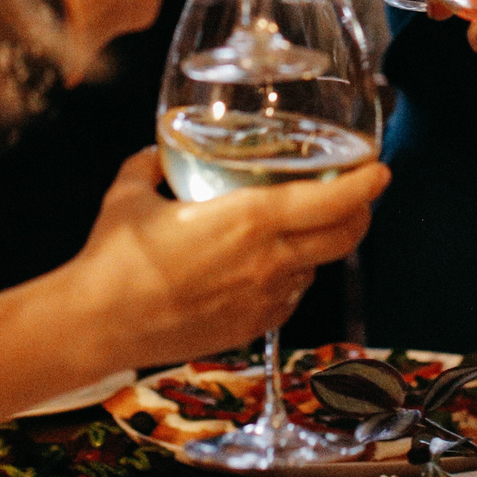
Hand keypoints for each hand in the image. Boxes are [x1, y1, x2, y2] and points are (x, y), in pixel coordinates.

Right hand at [59, 148, 387, 364]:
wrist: (98, 325)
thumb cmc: (114, 256)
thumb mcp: (131, 192)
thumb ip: (151, 163)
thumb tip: (158, 149)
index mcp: (249, 220)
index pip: (332, 201)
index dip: (364, 184)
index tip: (378, 168)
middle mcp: (268, 262)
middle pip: (344, 237)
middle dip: (360, 212)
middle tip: (357, 193)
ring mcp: (264, 300)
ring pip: (316, 267)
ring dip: (320, 246)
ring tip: (305, 228)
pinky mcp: (251, 328)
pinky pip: (289, 296)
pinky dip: (291, 276)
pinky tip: (268, 266)